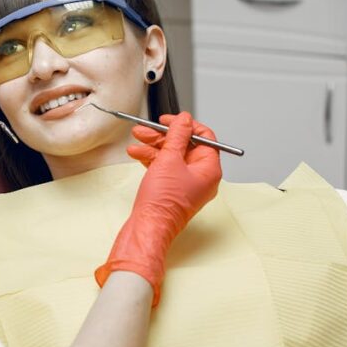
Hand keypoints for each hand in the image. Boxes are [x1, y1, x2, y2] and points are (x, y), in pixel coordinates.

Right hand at [94, 112, 221, 305]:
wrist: (148, 226)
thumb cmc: (163, 202)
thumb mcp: (170, 159)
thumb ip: (178, 135)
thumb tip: (185, 119)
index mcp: (209, 170)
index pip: (205, 138)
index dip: (186, 125)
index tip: (171, 120)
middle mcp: (201, 177)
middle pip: (185, 146)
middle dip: (163, 136)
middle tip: (146, 129)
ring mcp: (186, 185)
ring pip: (172, 156)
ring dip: (153, 146)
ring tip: (136, 140)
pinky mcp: (172, 190)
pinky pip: (165, 168)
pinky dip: (151, 160)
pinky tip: (137, 153)